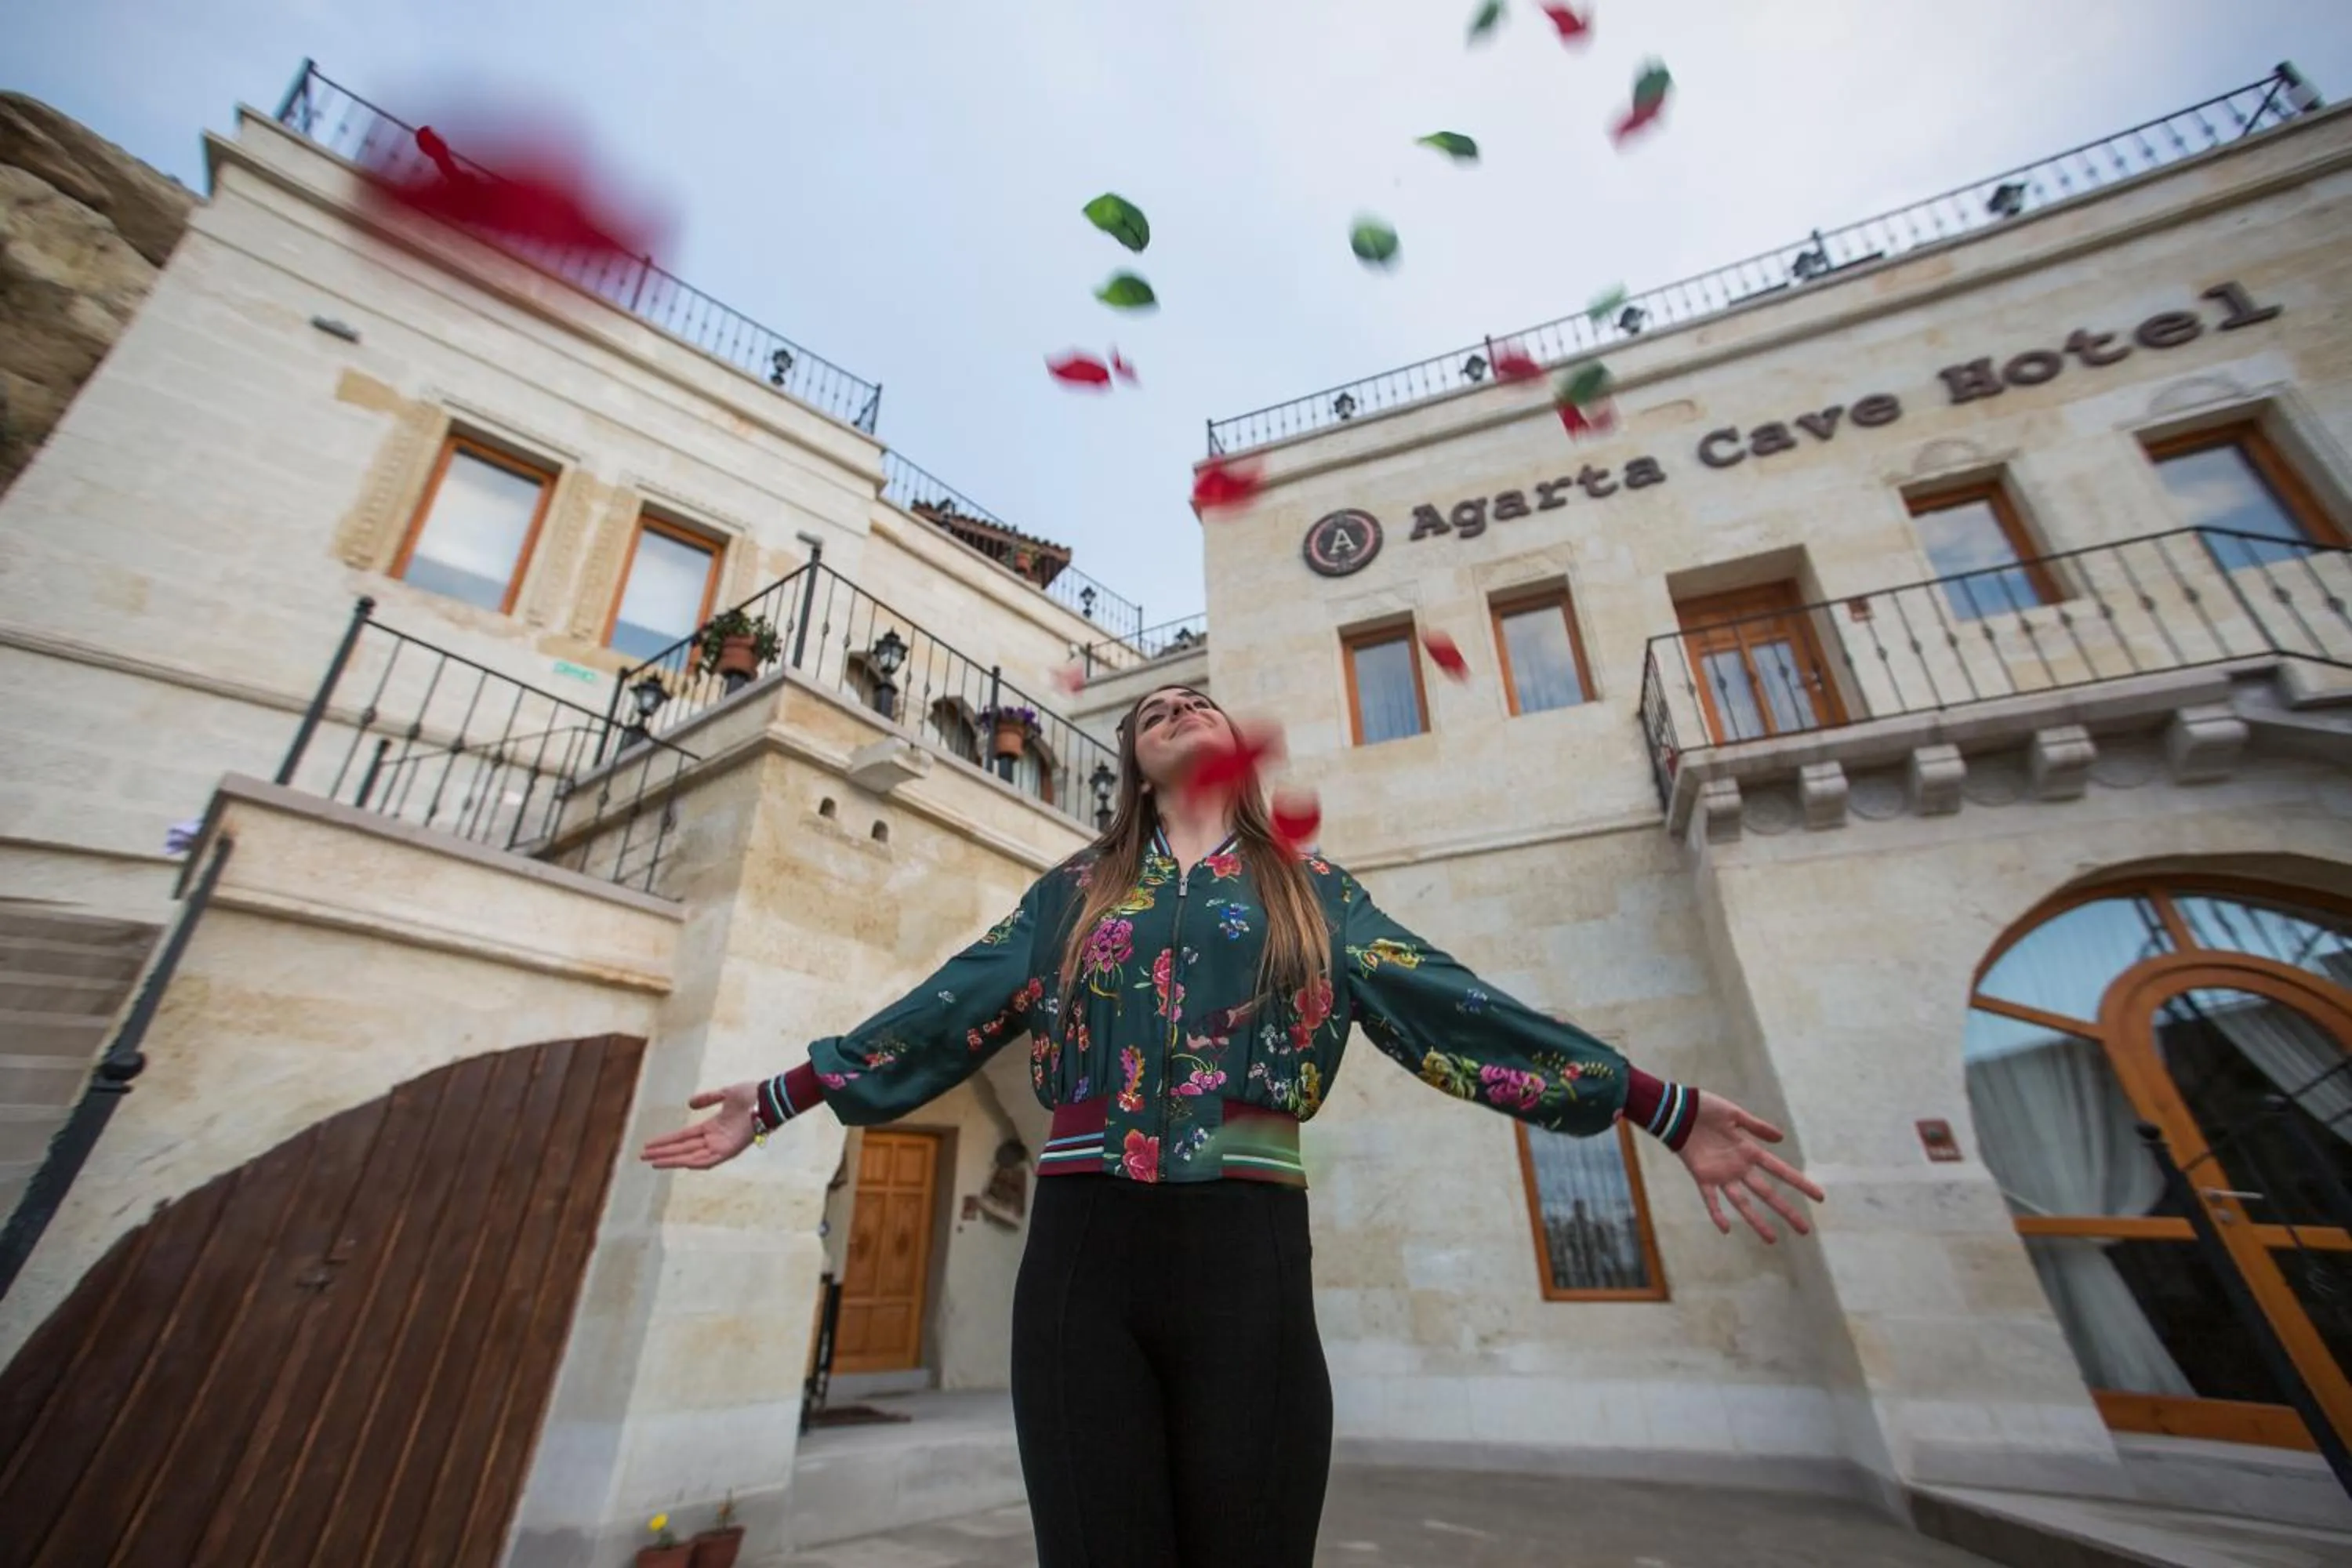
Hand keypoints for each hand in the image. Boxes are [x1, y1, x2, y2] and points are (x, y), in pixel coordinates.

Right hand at [639, 1081, 760, 1169]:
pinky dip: (694, 1162)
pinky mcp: (729, 1151)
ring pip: (691, 1157)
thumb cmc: (751, 1095)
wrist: (767, 1098)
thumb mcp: (725, 1094)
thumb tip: (689, 1104)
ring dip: (672, 1159)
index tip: (648, 1144)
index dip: (666, 1141)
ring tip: (653, 1162)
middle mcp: (714, 1139)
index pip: (683, 1137)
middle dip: (663, 1153)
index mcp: (712, 1127)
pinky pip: (708, 1161)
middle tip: (643, 1157)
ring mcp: (721, 1146)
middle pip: (683, 1149)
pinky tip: (679, 1164)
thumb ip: (708, 1098)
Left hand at [1675, 1092, 1824, 1242]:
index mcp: (1749, 1151)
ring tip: (1772, 1240)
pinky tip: (1726, 1229)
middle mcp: (1739, 1168)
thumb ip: (1756, 1127)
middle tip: (1804, 1229)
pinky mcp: (1702, 1177)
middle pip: (1767, 1193)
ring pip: (1742, 1203)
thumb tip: (1781, 1137)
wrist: (1677, 1110)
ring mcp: (1721, 1175)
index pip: (1781, 1171)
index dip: (1800, 1183)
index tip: (1819, 1196)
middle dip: (1786, 1211)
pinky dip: (1717, 1214)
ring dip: (1756, 1221)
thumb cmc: (1705, 1109)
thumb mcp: (1734, 1114)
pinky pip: (1710, 1199)